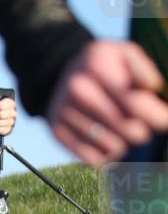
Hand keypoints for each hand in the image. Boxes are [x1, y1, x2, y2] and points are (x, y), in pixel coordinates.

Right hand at [47, 40, 167, 165]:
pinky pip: (93, 160)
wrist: (56, 73)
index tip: (163, 119)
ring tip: (120, 130)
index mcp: (97, 68)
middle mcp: (78, 91)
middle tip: (138, 122)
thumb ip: (143, 68)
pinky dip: (105, 155)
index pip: (138, 105)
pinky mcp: (57, 132)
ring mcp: (65, 113)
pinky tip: (106, 141)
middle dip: (142, 130)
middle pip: (130, 130)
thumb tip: (151, 88)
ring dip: (124, 142)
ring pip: (114, 148)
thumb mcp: (123, 53)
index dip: (160, 118)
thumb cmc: (102, 65)